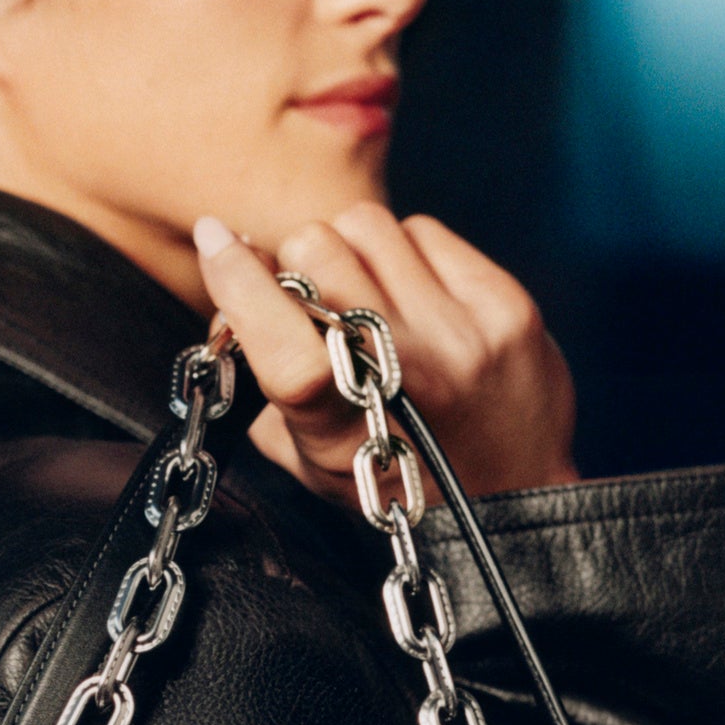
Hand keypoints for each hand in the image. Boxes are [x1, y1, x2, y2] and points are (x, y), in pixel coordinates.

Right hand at [191, 203, 577, 507]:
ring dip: (353, 251)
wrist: (510, 499)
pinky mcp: (506, 306)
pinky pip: (425, 231)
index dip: (237, 279)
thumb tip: (231, 277)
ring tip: (369, 297)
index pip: (281, 339)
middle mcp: (403, 377)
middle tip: (317, 298)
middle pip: (313, 249)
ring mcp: (461, 336)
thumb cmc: (388, 477)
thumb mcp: (307, 452)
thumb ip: (262, 375)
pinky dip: (407, 253)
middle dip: (300, 265)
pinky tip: (415, 296)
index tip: (214, 241)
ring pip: (366, 226)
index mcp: (341, 427)